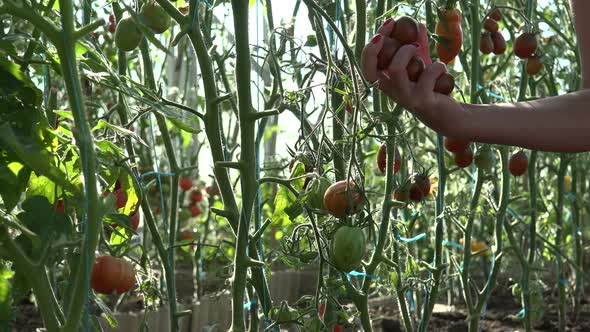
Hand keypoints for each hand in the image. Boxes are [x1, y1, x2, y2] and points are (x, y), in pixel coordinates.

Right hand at [361, 18, 467, 136]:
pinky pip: (427, 76)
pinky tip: (442, 69)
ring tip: (419, 49)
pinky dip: (437, 66)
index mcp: (387, 83)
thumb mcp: (422, 66)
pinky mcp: (423, 101)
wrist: (449, 116)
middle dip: (376, 47)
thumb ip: (419, 46)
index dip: (370, 48)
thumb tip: (418, 24)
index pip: (366, 68)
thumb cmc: (432, 89)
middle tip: (390, 32)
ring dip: (407, 52)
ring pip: (396, 70)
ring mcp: (406, 98)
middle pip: (371, 71)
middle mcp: (391, 92)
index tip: (387, 27)